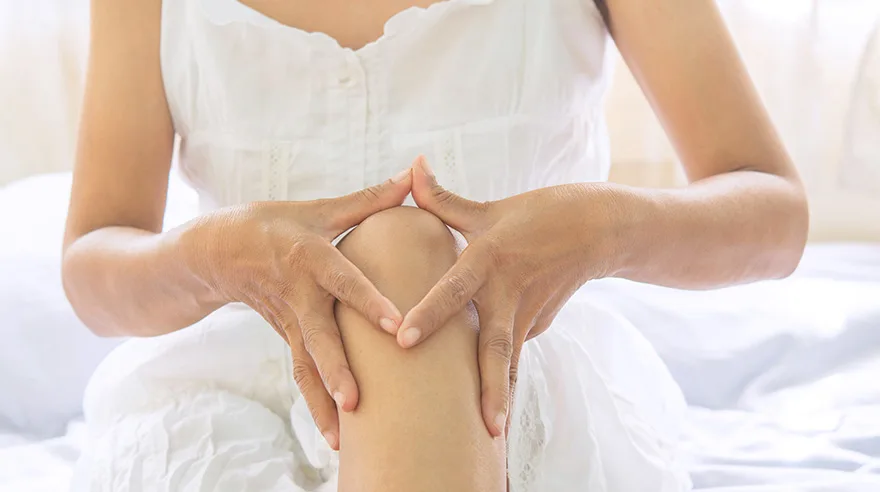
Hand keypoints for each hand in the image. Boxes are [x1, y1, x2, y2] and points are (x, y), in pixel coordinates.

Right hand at [182, 168, 412, 449]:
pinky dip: (318, 406)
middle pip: (318, 337)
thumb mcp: (316, 208)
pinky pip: (302, 375)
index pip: (342, 279)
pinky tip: (336, 438)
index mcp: (309, 257)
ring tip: (344, 439)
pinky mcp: (286, 339)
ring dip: (323, 403)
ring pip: (306, 367)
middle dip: (336, 371)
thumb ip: (369, 199)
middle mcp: (298, 295)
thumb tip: (415, 175)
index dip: (367, 300)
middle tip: (357, 402)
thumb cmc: (271, 225)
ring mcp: (288, 322)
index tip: (395, 323)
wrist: (211, 253)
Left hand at [399, 157, 616, 436]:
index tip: (404, 341)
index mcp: (489, 259)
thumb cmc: (541, 213)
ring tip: (491, 433)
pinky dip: (502, 380)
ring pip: (509, 360)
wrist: (601, 229)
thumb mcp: (492, 207)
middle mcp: (508, 292)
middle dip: (489, 386)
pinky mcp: (539, 324)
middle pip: (496, 345)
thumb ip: (444, 199)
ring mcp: (529, 313)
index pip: (453, 289)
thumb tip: (411, 167)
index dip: (429, 313)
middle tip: (485, 425)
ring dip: (501, 395)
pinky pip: (513, 352)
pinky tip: (490, 409)